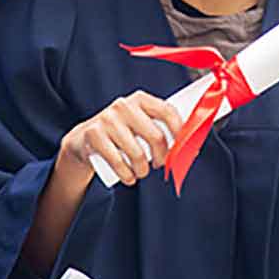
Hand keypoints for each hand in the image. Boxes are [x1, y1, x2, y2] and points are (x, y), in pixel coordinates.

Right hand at [59, 92, 181, 185]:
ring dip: (143, 171)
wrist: (84, 140)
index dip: (180, 132)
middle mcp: (124, 105)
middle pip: (156, 136)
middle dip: (162, 157)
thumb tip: (194, 141)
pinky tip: (129, 178)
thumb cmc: (122, 134)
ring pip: (137, 153)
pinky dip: (127, 175)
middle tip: (159, 165)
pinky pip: (118, 161)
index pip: (168, 112)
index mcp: (140, 99)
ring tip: (141, 173)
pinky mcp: (94, 134)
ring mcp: (107, 119)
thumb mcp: (139, 124)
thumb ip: (161, 127)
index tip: (184, 148)